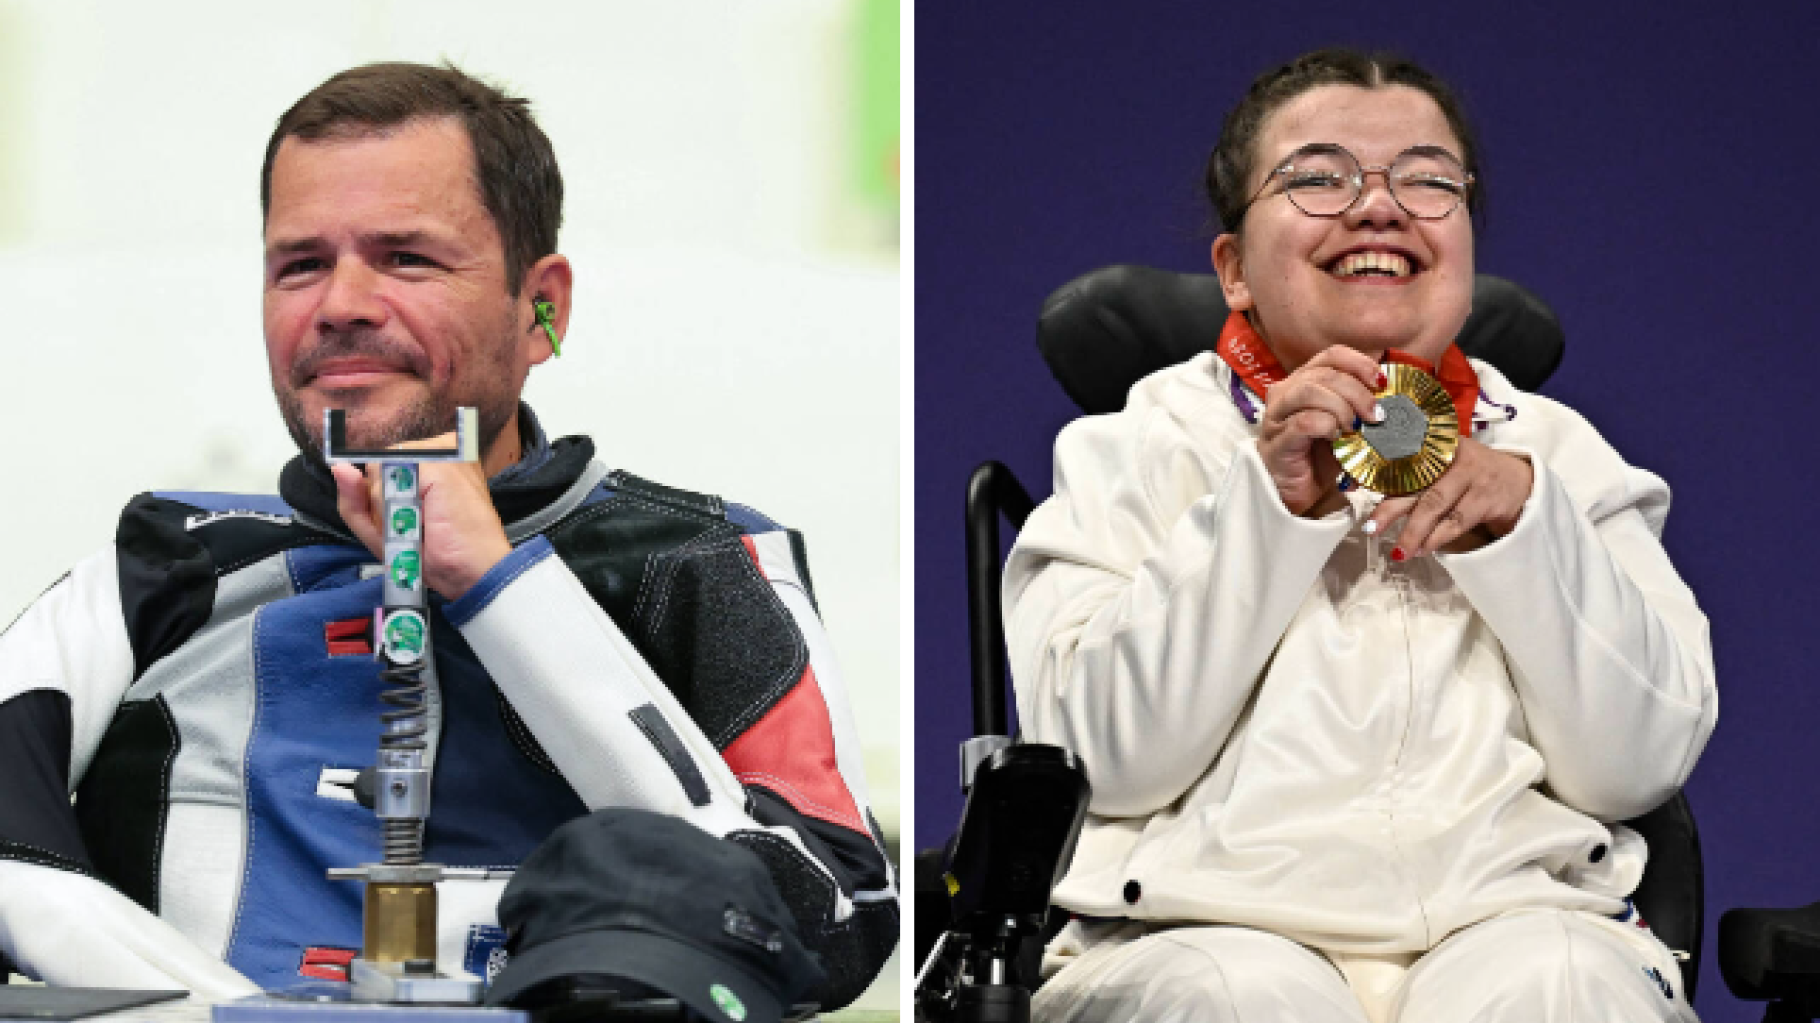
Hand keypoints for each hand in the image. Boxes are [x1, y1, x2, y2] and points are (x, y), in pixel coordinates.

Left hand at [331, 432, 511, 599]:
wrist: (470, 574)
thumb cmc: (433, 554)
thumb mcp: (381, 529)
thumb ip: (356, 498)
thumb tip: (338, 468)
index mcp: (432, 458)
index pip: (381, 466)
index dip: (383, 498)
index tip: (412, 519)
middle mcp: (439, 447)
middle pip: (377, 466)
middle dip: (383, 502)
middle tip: (416, 526)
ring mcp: (441, 450)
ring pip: (379, 471)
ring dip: (388, 508)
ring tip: (420, 525)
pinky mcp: (440, 463)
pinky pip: (388, 482)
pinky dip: (395, 509)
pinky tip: (422, 520)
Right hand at [1255, 346, 1384, 515]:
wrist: (1296, 494)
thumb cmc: (1320, 457)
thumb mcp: (1346, 425)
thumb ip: (1360, 407)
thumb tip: (1392, 395)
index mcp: (1304, 381)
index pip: (1332, 355)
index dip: (1360, 363)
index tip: (1382, 383)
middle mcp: (1285, 392)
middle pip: (1324, 373)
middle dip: (1357, 392)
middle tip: (1375, 415)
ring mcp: (1276, 416)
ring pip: (1310, 391)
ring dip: (1342, 408)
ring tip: (1355, 428)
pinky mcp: (1276, 441)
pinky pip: (1303, 422)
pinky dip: (1327, 427)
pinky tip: (1336, 439)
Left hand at [1366, 437, 1532, 558]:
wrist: (1520, 480)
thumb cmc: (1468, 474)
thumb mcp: (1442, 463)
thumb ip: (1410, 472)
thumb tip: (1358, 484)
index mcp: (1436, 444)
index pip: (1402, 458)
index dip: (1376, 473)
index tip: (1349, 486)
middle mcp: (1453, 457)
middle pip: (1416, 484)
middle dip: (1391, 508)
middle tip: (1371, 528)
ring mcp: (1472, 476)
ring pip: (1436, 506)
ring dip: (1414, 532)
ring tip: (1399, 552)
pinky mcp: (1487, 498)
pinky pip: (1457, 521)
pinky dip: (1438, 538)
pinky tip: (1424, 549)